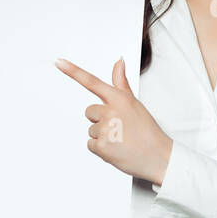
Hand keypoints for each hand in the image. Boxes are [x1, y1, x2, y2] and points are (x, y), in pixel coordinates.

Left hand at [55, 56, 173, 186]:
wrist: (158, 156)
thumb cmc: (146, 130)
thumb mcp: (134, 103)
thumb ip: (121, 82)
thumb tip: (118, 61)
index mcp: (120, 99)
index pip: (92, 82)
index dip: (73, 71)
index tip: (59, 62)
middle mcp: (111, 112)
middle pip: (90, 112)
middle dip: (100, 120)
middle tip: (119, 128)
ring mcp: (105, 129)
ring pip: (90, 129)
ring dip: (102, 136)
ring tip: (120, 140)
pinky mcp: (101, 147)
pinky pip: (90, 144)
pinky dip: (100, 149)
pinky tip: (116, 149)